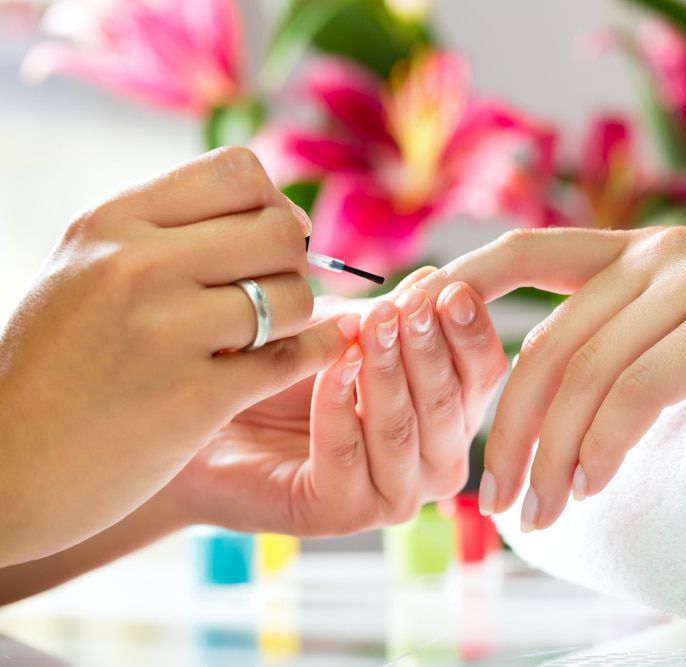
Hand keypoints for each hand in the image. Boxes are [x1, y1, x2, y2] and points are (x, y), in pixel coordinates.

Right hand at [0, 147, 348, 564]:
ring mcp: (167, 333)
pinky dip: (312, 353)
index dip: (271, 203)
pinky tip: (308, 353)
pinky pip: (292, 357)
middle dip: (293, 261)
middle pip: (278, 231)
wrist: (8, 465)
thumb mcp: (86, 269)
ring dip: (295, 316)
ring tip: (267, 333)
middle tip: (275, 289)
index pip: (237, 171)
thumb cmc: (56, 365)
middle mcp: (139, 267)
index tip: (270, 239)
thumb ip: (165, 232)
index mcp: (113, 223)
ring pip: (293, 296)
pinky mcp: (195, 397)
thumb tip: (273, 211)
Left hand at [164, 273, 507, 535]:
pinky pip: (349, 455)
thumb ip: (394, 317)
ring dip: (388, 374)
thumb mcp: (346, 330)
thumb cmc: (284, 368)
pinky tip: (332, 368)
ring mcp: (393, 493)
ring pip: (404, 431)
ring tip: (371, 327)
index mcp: (450, 412)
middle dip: (428, 350)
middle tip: (409, 307)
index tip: (451, 290)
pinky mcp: (342, 514)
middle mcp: (434, 459)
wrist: (204, 412)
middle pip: (450, 404)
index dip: (470, 331)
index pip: (482, 372)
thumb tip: (441, 283)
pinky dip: (340, 406)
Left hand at [413, 226, 685, 530]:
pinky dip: (601, 445)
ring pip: (585, 374)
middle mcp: (660, 255)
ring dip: (550, 455)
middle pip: (548, 343)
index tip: (419, 333)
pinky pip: (636, 391)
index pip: (528, 252)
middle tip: (494, 498)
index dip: (465, 283)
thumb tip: (571, 409)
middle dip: (510, 427)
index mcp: (645, 251)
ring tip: (538, 514)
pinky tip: (589, 485)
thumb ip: (640, 341)